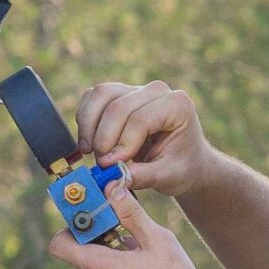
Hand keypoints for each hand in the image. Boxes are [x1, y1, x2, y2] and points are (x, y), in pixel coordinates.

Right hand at [73, 82, 217, 196]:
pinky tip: (89, 140)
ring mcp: (136, 88)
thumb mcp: (168, 176)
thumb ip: (143, 177)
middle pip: (117, 106)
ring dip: (89, 125)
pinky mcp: (119, 92)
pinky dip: (85, 118)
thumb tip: (114, 180)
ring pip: (101, 95)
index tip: (110, 167)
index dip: (122, 143)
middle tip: (101, 164)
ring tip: (89, 151)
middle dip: (103, 138)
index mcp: (177, 105)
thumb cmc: (180, 166)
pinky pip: (93, 97)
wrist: (183, 158)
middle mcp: (157, 90)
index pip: (141, 119)